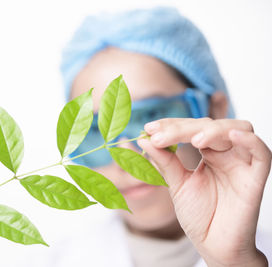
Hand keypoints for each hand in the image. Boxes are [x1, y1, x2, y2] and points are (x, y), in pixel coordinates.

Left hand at [138, 118, 270, 266]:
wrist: (213, 246)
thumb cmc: (199, 216)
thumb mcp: (177, 184)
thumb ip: (164, 161)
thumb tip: (144, 139)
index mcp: (208, 153)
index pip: (192, 128)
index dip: (171, 125)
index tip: (149, 128)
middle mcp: (226, 154)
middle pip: (209, 126)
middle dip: (182, 128)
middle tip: (159, 136)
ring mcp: (242, 163)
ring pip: (237, 130)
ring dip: (213, 130)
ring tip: (192, 140)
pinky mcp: (256, 178)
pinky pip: (262, 154)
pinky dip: (249, 141)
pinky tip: (231, 136)